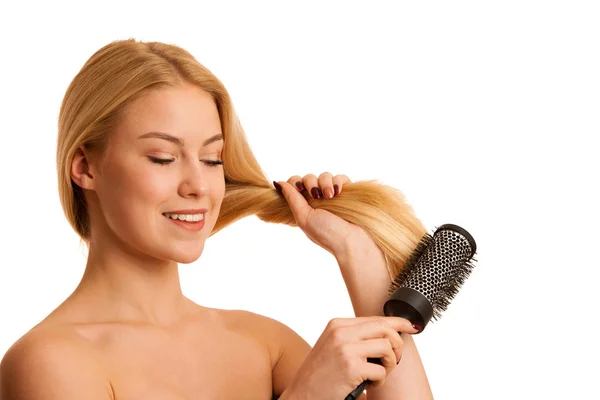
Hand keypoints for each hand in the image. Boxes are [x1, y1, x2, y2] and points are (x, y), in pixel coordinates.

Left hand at [273, 173, 374, 258]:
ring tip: (330, 196)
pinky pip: (340, 178)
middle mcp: (317, 199)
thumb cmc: (327, 234)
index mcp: (304, 206)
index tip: (300, 189)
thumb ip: (291, 199)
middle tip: (318, 195)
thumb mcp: (304, 217)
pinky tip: (338, 192)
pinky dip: (338, 181)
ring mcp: (333, 195)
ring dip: (325, 183)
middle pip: (309, 177)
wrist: (353, 241)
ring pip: (325, 175)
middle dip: (311, 183)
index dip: (295, 182)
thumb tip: (278, 182)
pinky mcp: (347, 192)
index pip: (295, 184)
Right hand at [284, 316, 418, 399]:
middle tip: (393, 360)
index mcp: (337, 325)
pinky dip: (379, 382)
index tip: (411, 326)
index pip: (375, 318)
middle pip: (385, 328)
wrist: (302, 395)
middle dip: (397, 345)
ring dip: (389, 365)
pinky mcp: (351, 367)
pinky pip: (381, 371)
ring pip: (387, 347)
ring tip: (377, 375)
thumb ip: (354, 337)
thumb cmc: (319, 375)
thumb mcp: (333, 347)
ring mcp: (346, 349)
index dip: (398, 322)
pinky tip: (367, 386)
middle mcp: (341, 333)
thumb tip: (386, 334)